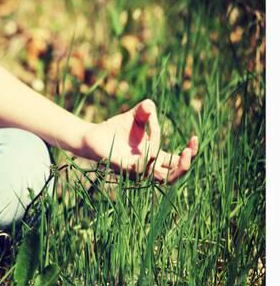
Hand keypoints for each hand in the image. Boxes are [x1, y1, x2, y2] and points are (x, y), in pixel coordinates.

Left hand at [80, 99, 197, 182]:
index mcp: (154, 156)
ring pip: (157, 178)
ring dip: (168, 167)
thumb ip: (145, 110)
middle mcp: (147, 167)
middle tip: (188, 151)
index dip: (190, 153)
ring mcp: (134, 170)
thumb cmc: (115, 128)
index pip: (177, 162)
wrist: (92, 135)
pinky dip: (145, 164)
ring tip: (169, 151)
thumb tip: (150, 106)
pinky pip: (136, 171)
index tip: (194, 138)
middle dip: (184, 166)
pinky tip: (150, 153)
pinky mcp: (121, 168)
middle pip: (173, 177)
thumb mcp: (135, 116)